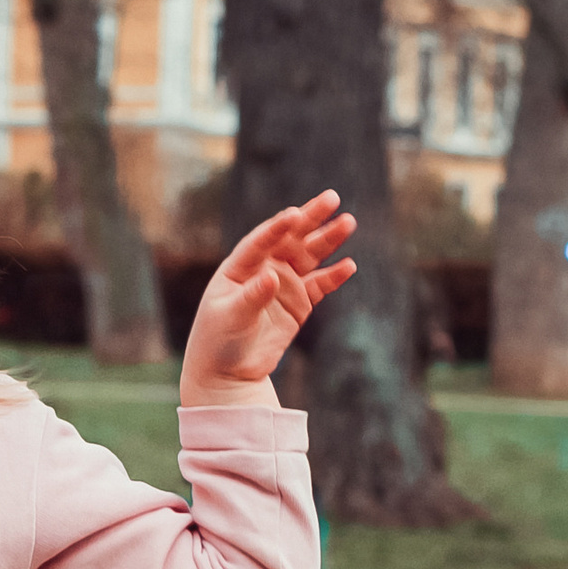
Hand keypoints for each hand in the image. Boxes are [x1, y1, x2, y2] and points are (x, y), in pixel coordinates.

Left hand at [181, 191, 357, 406]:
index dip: (276, 228)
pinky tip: (349, 265)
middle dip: (311, 218)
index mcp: (240, 267)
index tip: (293, 215)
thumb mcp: (231, 318)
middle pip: (291, 238)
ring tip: (348, 222)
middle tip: (332, 198)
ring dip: (328, 240)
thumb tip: (271, 276)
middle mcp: (264, 268)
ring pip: (310, 256)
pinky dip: (334, 276)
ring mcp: (283, 284)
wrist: (229, 371)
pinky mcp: (299, 302)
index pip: (260, 241)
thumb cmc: (218, 341)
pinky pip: (320, 285)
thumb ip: (252, 297)